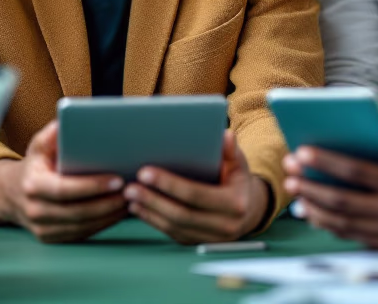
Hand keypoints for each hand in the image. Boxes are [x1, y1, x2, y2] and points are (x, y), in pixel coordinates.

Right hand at [0, 120, 127, 242]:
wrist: (11, 193)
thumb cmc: (34, 165)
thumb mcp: (39, 145)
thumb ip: (53, 134)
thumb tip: (67, 122)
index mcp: (33, 185)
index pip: (65, 189)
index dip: (92, 186)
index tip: (117, 179)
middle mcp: (35, 210)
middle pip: (78, 212)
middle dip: (108, 203)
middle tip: (131, 191)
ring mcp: (42, 228)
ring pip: (83, 226)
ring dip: (110, 216)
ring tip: (131, 201)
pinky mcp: (51, 238)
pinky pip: (81, 234)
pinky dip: (102, 224)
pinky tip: (118, 212)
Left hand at [125, 130, 269, 243]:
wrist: (247, 210)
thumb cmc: (237, 180)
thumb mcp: (238, 163)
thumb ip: (230, 150)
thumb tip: (225, 135)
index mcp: (235, 204)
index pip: (195, 195)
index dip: (169, 184)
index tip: (145, 172)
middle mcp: (225, 226)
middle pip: (181, 215)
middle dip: (153, 200)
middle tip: (130, 186)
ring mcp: (210, 238)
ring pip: (174, 227)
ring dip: (149, 211)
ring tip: (129, 195)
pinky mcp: (197, 242)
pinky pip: (172, 233)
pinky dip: (152, 221)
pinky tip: (137, 208)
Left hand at [282, 118, 377, 248]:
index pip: (358, 173)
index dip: (327, 162)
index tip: (300, 151)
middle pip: (345, 201)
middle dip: (312, 186)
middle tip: (288, 173)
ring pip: (346, 224)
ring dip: (316, 209)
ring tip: (295, 193)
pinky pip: (355, 238)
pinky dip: (331, 227)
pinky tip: (313, 213)